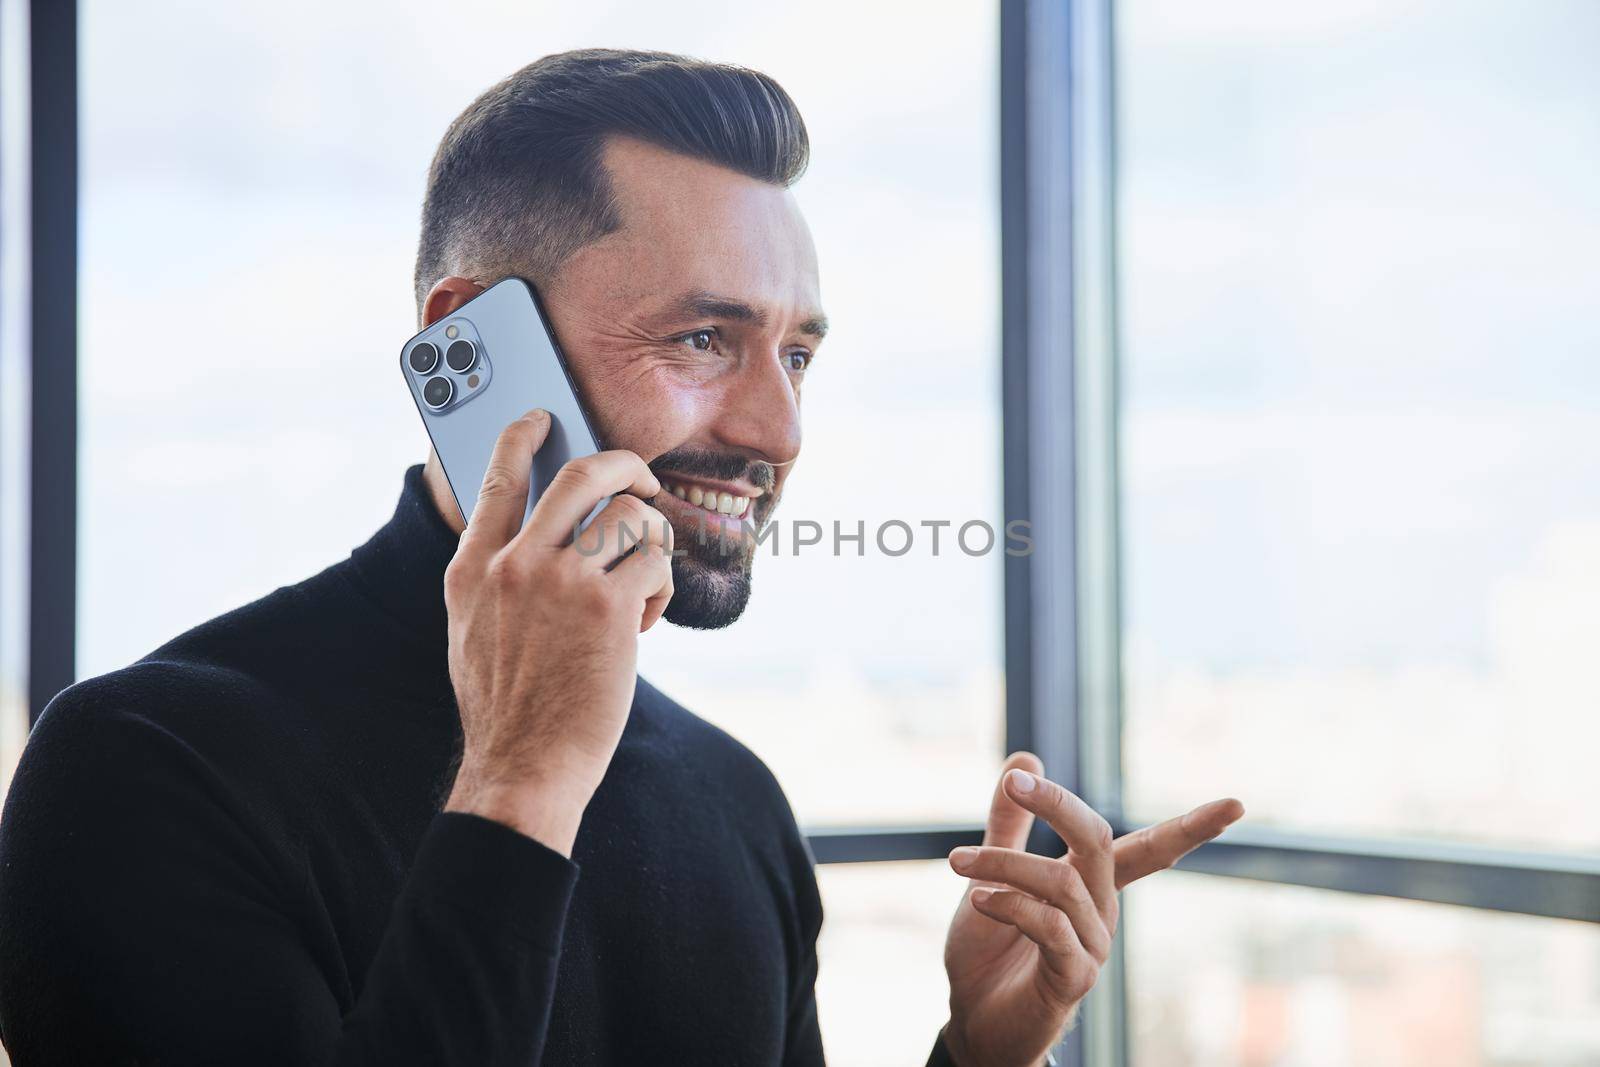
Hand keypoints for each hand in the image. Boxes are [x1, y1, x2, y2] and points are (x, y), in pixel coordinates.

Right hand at [442, 410, 674, 855]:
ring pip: (631, 516)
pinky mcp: (610, 608)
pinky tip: (644, 622)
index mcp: (472, 567)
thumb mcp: (471, 629)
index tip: (543, 417)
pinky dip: (660, 589)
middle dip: (625, 465)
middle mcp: (514, 563)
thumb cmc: (506, 706)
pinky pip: (655, 563)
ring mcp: (563, 582)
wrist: (524, 766)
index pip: (495, 477)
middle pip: (582, 473)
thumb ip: (493, 576)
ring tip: (641, 585)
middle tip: (641, 480)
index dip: (522, 435)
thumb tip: (527, 533)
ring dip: (651, 544)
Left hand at [941, 752, 1243, 1065]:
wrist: (974, 1019)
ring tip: (957, 863)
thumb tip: (1025, 758)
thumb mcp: (992, 874)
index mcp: (1092, 884)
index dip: (1191, 828)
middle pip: (1103, 842)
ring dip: (1003, 864)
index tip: (1237, 804)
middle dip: (1059, 806)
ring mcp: (1093, 946)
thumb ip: (1009, 822)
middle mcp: (1101, 912)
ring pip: (1062, 882)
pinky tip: (979, 900)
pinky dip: (1011, 905)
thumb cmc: (990, 949)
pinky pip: (1051, 926)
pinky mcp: (1073, 978)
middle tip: (1014, 784)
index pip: (1150, 849)